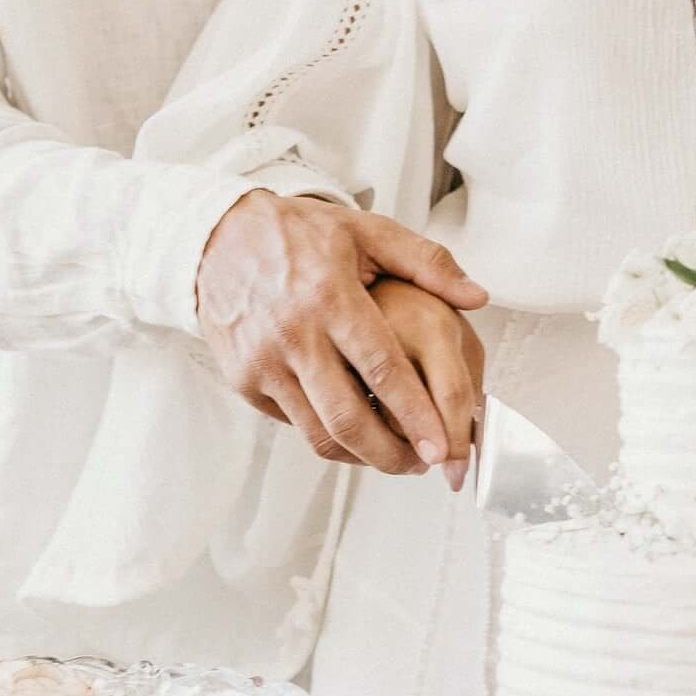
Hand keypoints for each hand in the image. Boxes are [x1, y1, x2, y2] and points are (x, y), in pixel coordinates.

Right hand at [195, 190, 487, 477]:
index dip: (415, 414)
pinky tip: (354, 429)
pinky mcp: (244, 380)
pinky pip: (293, 423)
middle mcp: (294, 334)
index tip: (442, 447)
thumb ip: (426, 263)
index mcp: (330, 297)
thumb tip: (477, 296)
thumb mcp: (366, 231)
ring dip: (361, 456)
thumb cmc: (297, 234)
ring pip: (318, 433)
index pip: (382, 369)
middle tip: (422, 464)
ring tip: (394, 455)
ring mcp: (264, 362)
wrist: (219, 237)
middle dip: (391, 454)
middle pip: (348, 418)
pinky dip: (327, 435)